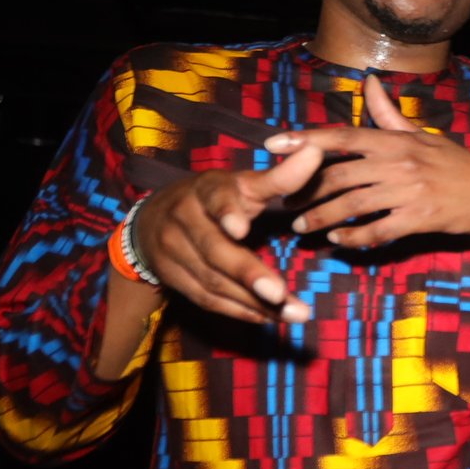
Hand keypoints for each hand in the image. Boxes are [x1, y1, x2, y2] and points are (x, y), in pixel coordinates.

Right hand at [130, 145, 325, 324]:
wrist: (153, 220)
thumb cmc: (216, 199)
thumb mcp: (243, 184)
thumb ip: (280, 177)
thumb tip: (315, 151)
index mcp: (206, 190)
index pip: (216, 199)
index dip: (227, 213)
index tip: (241, 229)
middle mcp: (184, 219)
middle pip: (215, 251)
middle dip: (249, 274)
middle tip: (280, 294)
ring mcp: (173, 251)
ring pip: (214, 281)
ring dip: (254, 302)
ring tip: (294, 314)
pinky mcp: (172, 278)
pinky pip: (206, 299)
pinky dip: (239, 310)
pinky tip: (268, 317)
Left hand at [265, 75, 469, 249]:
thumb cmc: (456, 165)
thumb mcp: (423, 135)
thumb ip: (389, 114)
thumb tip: (369, 82)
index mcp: (396, 140)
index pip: (343, 135)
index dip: (305, 140)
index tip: (273, 145)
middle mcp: (399, 162)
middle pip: (339, 174)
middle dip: (307, 190)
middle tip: (286, 203)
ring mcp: (409, 192)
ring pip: (352, 204)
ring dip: (322, 218)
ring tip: (303, 227)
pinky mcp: (419, 219)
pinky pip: (376, 230)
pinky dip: (354, 237)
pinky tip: (339, 241)